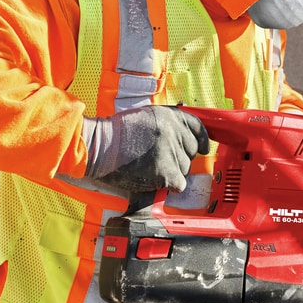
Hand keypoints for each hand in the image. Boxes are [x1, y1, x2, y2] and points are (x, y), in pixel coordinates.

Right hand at [83, 105, 208, 193]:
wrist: (99, 146)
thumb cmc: (117, 133)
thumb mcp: (146, 117)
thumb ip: (168, 123)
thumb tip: (187, 136)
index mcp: (170, 116)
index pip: (198, 128)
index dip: (202, 140)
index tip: (203, 148)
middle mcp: (174, 131)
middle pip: (191, 151)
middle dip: (179, 157)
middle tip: (158, 159)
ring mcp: (170, 152)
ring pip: (185, 169)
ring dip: (172, 172)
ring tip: (149, 166)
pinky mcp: (165, 172)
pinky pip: (179, 184)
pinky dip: (169, 186)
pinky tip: (154, 180)